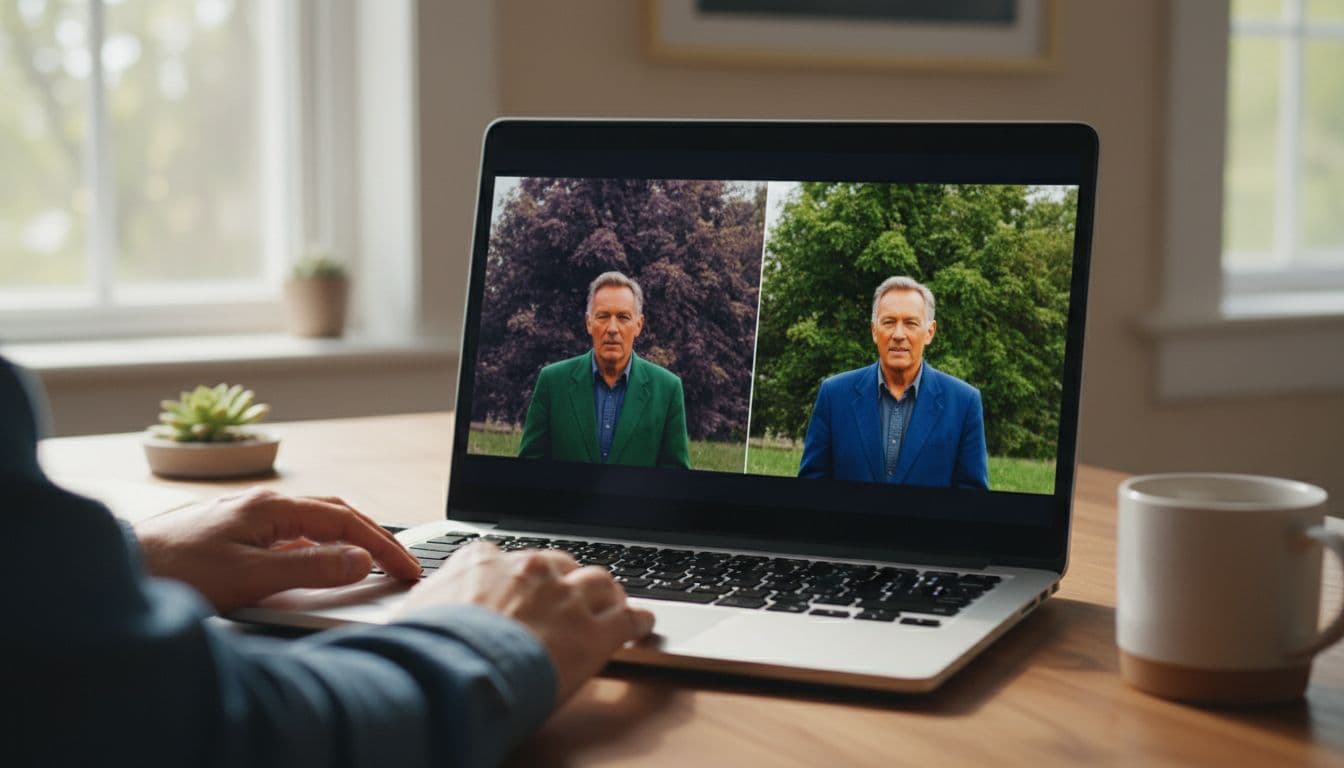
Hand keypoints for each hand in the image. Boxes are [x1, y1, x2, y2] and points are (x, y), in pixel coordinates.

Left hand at [134, 487, 421, 612]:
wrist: (119, 569)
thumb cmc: (174, 572)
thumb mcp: (250, 576)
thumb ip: (309, 567)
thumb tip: (359, 560)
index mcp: (272, 508)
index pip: (345, 521)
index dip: (383, 545)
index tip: (408, 568)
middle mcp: (262, 506)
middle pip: (334, 513)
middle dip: (373, 535)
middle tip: (401, 564)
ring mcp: (247, 518)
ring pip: (312, 522)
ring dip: (347, 538)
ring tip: (372, 560)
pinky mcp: (233, 535)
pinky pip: (291, 534)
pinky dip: (319, 546)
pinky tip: (317, 564)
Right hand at [395, 542, 654, 702]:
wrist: (455, 672)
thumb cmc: (426, 650)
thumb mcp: (415, 615)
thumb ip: (431, 605)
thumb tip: (418, 616)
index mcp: (485, 559)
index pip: (513, 558)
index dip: (523, 578)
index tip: (523, 590)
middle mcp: (531, 568)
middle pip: (562, 566)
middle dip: (567, 583)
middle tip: (568, 602)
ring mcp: (567, 596)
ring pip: (600, 583)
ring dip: (604, 596)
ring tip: (609, 607)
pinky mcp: (595, 631)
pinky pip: (629, 618)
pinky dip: (638, 620)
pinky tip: (641, 625)